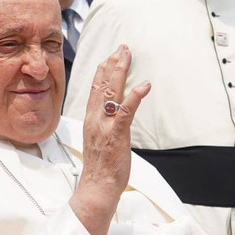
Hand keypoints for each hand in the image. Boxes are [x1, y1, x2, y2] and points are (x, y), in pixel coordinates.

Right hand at [70, 45, 150, 234]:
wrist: (97, 187)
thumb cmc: (101, 167)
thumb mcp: (100, 140)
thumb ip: (105, 125)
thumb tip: (113, 116)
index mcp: (91, 120)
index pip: (95, 89)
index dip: (103, 70)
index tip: (110, 55)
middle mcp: (95, 119)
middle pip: (102, 85)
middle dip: (112, 64)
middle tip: (122, 47)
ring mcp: (105, 126)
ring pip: (111, 93)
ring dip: (120, 72)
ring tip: (127, 55)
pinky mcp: (116, 135)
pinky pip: (125, 112)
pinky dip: (135, 97)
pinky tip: (144, 85)